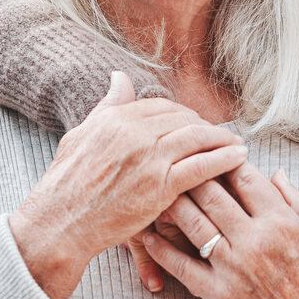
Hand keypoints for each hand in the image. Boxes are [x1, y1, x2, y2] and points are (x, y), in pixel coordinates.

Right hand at [10, 72, 247, 298]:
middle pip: (182, 119)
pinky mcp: (160, 185)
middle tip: (219, 135)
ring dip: (221, 139)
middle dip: (204, 125)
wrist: (61, 222)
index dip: (181, 113)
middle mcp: (134, 132)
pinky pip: (201, 165)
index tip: (193, 123)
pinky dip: (223, 159)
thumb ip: (106, 106)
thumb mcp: (80, 135)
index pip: (160, 106)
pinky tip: (238, 158)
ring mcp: (149, 157)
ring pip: (196, 138)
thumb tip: (120, 77)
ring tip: (236, 144)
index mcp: (115, 118)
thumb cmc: (65, 185)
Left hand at [139, 163, 298, 298]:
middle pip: (212, 194)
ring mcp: (235, 268)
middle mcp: (255, 240)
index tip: (213, 151)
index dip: (225, 159)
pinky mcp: (220, 295)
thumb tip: (276, 172)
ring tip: (158, 191)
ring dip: (173, 203)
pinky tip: (149, 236)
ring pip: (194, 224)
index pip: (245, 178)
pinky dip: (162, 250)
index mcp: (282, 222)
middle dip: (193, 174)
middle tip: (177, 163)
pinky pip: (182, 267)